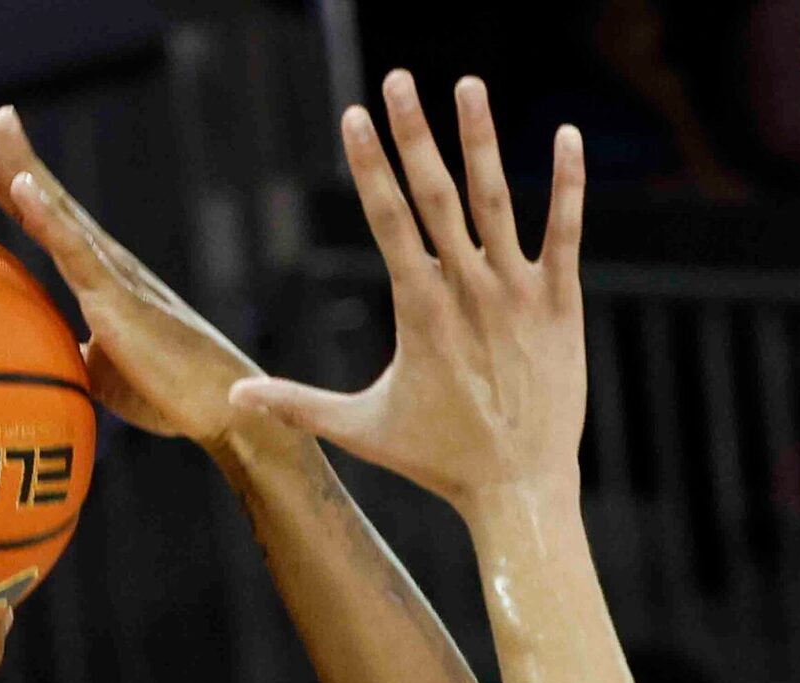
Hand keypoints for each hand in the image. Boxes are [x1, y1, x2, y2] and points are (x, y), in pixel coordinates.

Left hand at [0, 91, 274, 448]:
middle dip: (6, 149)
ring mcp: (111, 272)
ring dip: (19, 162)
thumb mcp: (101, 372)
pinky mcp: (118, 297)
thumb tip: (48, 362)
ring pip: (55, 207)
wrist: (216, 407)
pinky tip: (21, 182)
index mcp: (97, 277)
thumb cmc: (166, 391)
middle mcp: (104, 261)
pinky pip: (76, 250)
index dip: (4, 182)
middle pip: (44, 195)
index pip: (41, 220)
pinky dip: (47, 215)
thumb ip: (74, 355)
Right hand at [228, 73, 587, 516]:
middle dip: (413, 133)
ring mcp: (517, 291)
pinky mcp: (560, 302)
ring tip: (467, 83)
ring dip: (481, 138)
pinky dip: (567, 183)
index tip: (355, 114)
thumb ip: (297, 403)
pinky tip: (566, 135)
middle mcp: (467, 288)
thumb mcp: (360, 430)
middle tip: (398, 78)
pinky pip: (565, 230)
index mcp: (418, 307)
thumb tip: (231, 398)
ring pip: (497, 199)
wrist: (519, 487)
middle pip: (434, 194)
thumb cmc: (436, 459)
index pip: (386, 219)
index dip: (369, 163)